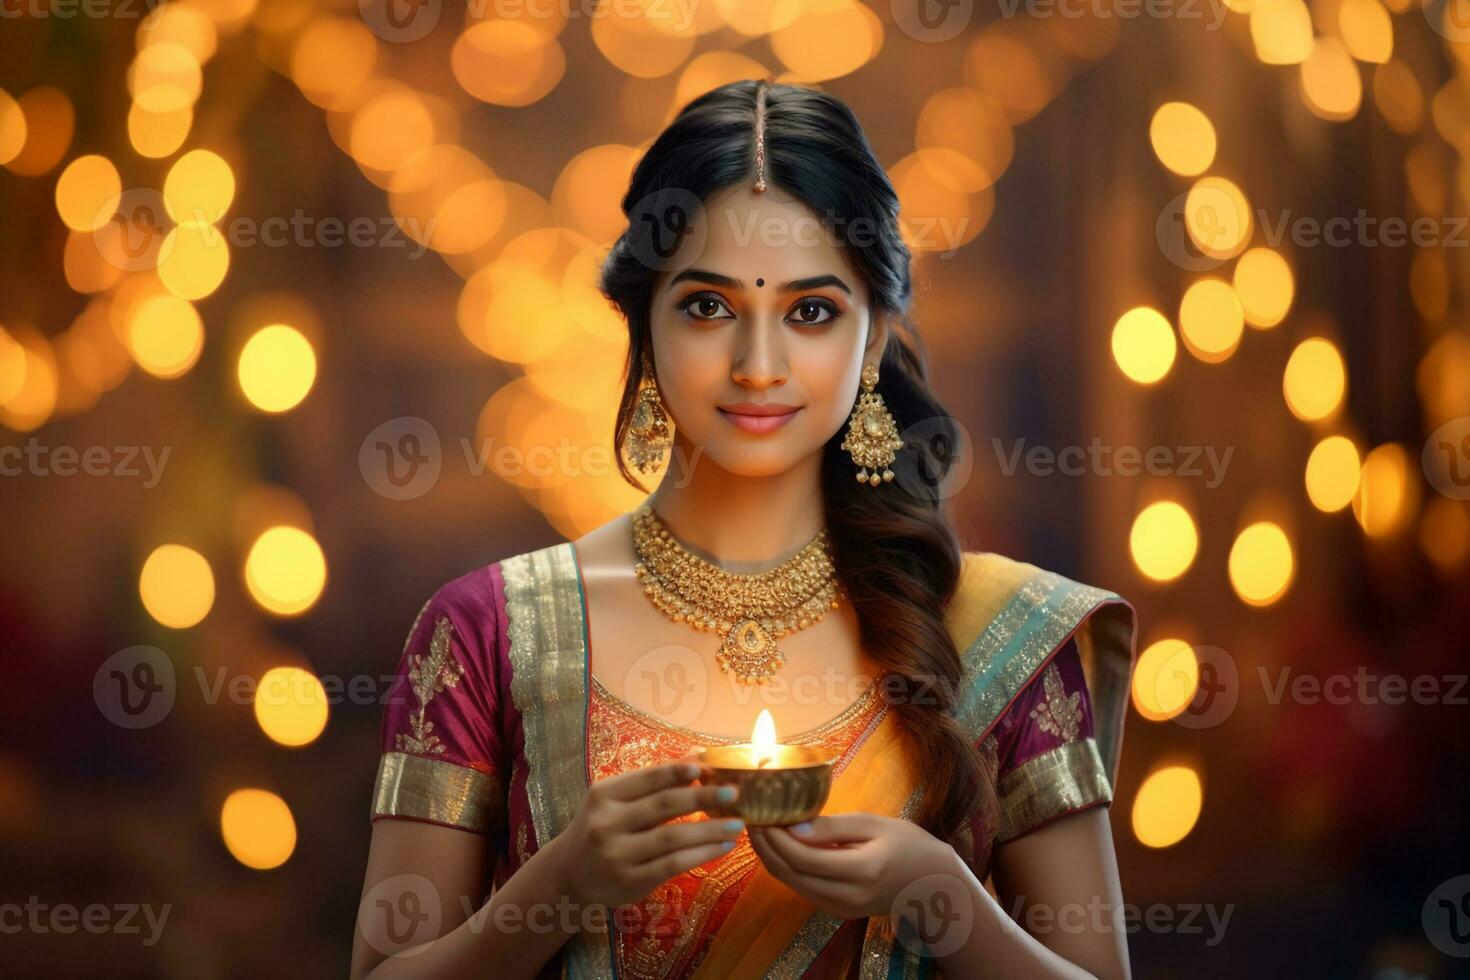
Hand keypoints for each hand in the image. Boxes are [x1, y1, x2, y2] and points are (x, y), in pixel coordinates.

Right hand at [550, 758, 745, 908]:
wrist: (568, 875)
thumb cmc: (600, 828)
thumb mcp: (613, 802)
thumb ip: (649, 785)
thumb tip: (695, 759)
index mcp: (603, 795)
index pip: (646, 780)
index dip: (675, 772)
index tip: (703, 767)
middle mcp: (607, 823)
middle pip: (663, 806)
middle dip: (702, 797)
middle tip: (733, 793)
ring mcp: (618, 855)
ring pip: (672, 838)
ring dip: (709, 830)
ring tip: (737, 824)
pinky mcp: (631, 881)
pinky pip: (673, 864)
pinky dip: (702, 855)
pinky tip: (722, 847)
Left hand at [747, 813, 958, 920]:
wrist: (932, 884)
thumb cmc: (908, 845)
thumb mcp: (875, 824)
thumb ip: (834, 827)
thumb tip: (793, 827)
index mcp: (862, 870)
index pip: (804, 857)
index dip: (776, 838)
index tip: (760, 814)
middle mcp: (848, 896)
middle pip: (791, 874)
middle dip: (766, 848)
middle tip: (751, 819)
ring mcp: (842, 909)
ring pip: (793, 884)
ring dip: (771, 858)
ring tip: (760, 830)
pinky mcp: (837, 911)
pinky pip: (803, 889)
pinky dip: (786, 868)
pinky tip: (779, 846)